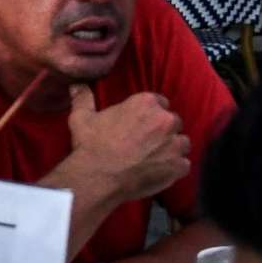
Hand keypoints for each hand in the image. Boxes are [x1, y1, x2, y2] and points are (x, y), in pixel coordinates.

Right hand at [52, 86, 189, 211]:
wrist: (98, 177)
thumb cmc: (91, 145)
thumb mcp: (81, 117)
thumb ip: (83, 98)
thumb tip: (76, 85)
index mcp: (145, 103)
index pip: (159, 102)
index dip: (150, 113)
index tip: (141, 122)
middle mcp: (165, 120)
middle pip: (173, 121)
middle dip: (163, 130)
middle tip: (146, 141)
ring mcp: (174, 144)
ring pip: (182, 142)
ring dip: (172, 148)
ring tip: (155, 157)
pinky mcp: (178, 166)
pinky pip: (184, 164)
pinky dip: (174, 168)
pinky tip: (160, 171)